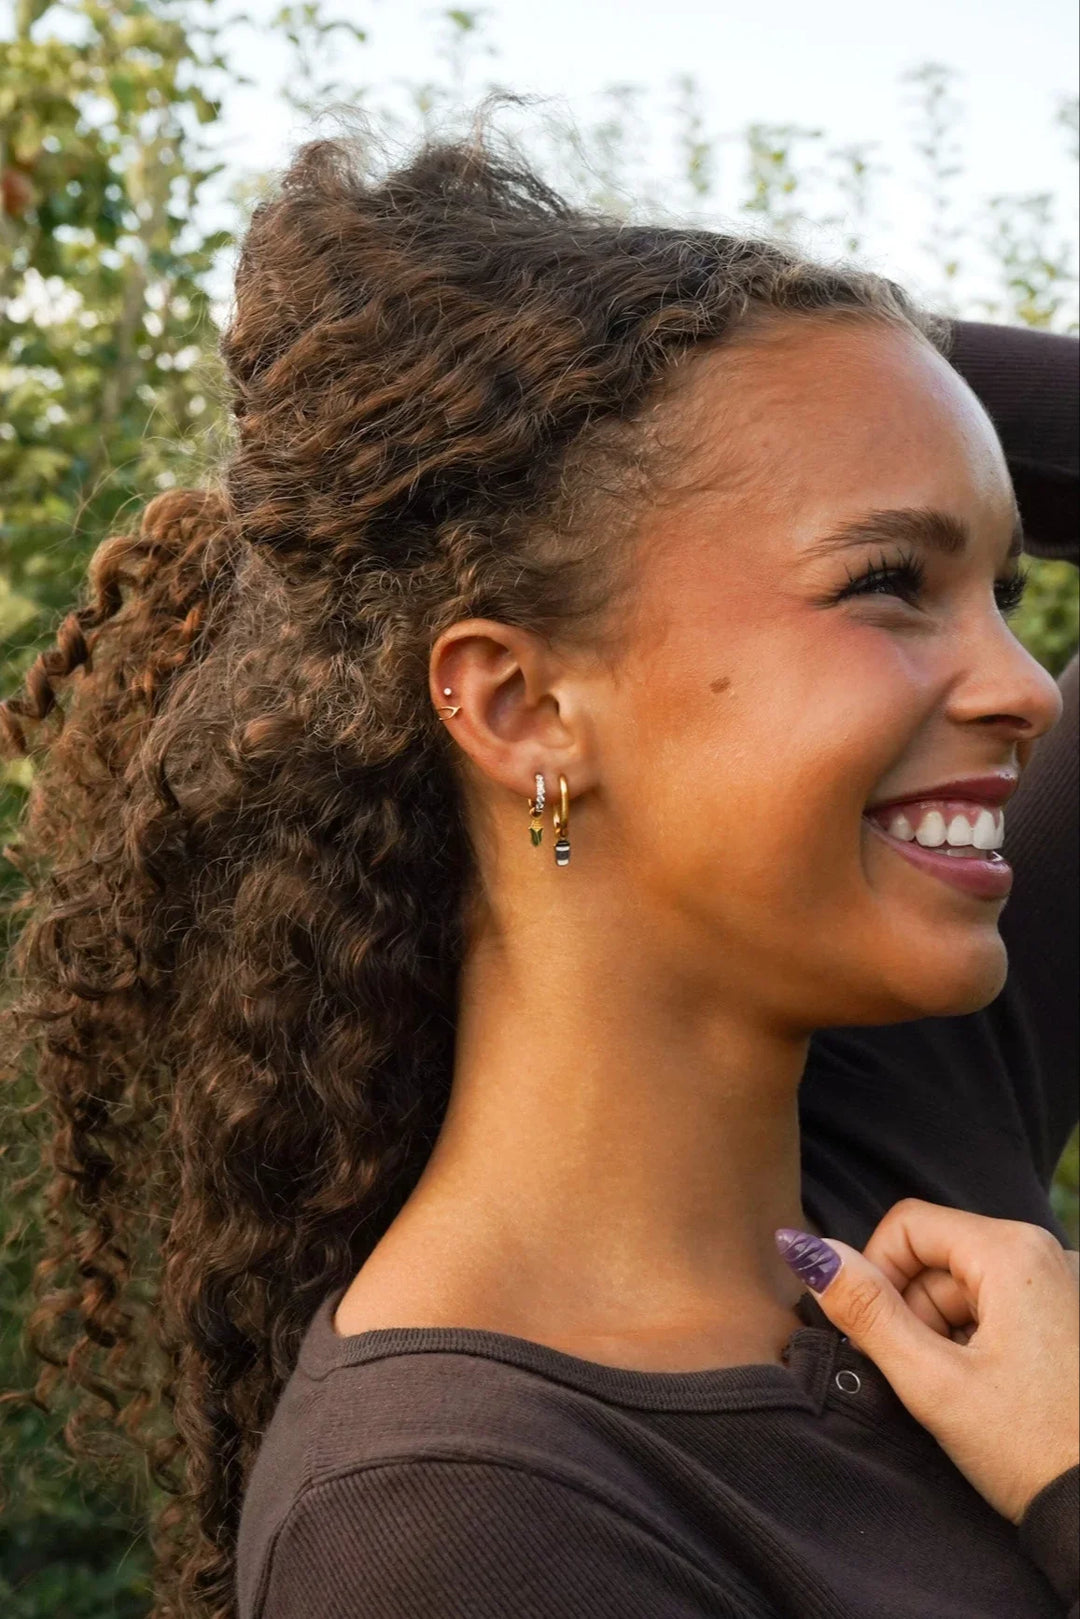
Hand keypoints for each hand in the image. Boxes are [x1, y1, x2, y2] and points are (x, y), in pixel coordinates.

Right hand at [796, 1199, 1079, 1525]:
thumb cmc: (1032, 1451)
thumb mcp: (932, 1382)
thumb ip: (865, 1310)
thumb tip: (806, 1249)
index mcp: (1014, 1251)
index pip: (906, 1225)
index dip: (875, 1275)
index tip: (880, 1338)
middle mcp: (1048, 1252)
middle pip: (937, 1257)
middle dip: (916, 1312)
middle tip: (929, 1377)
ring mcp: (1065, 1285)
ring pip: (967, 1285)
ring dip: (946, 1332)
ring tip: (967, 1392)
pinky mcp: (1072, 1316)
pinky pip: (1003, 1306)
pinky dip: (981, 1341)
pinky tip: (996, 1392)